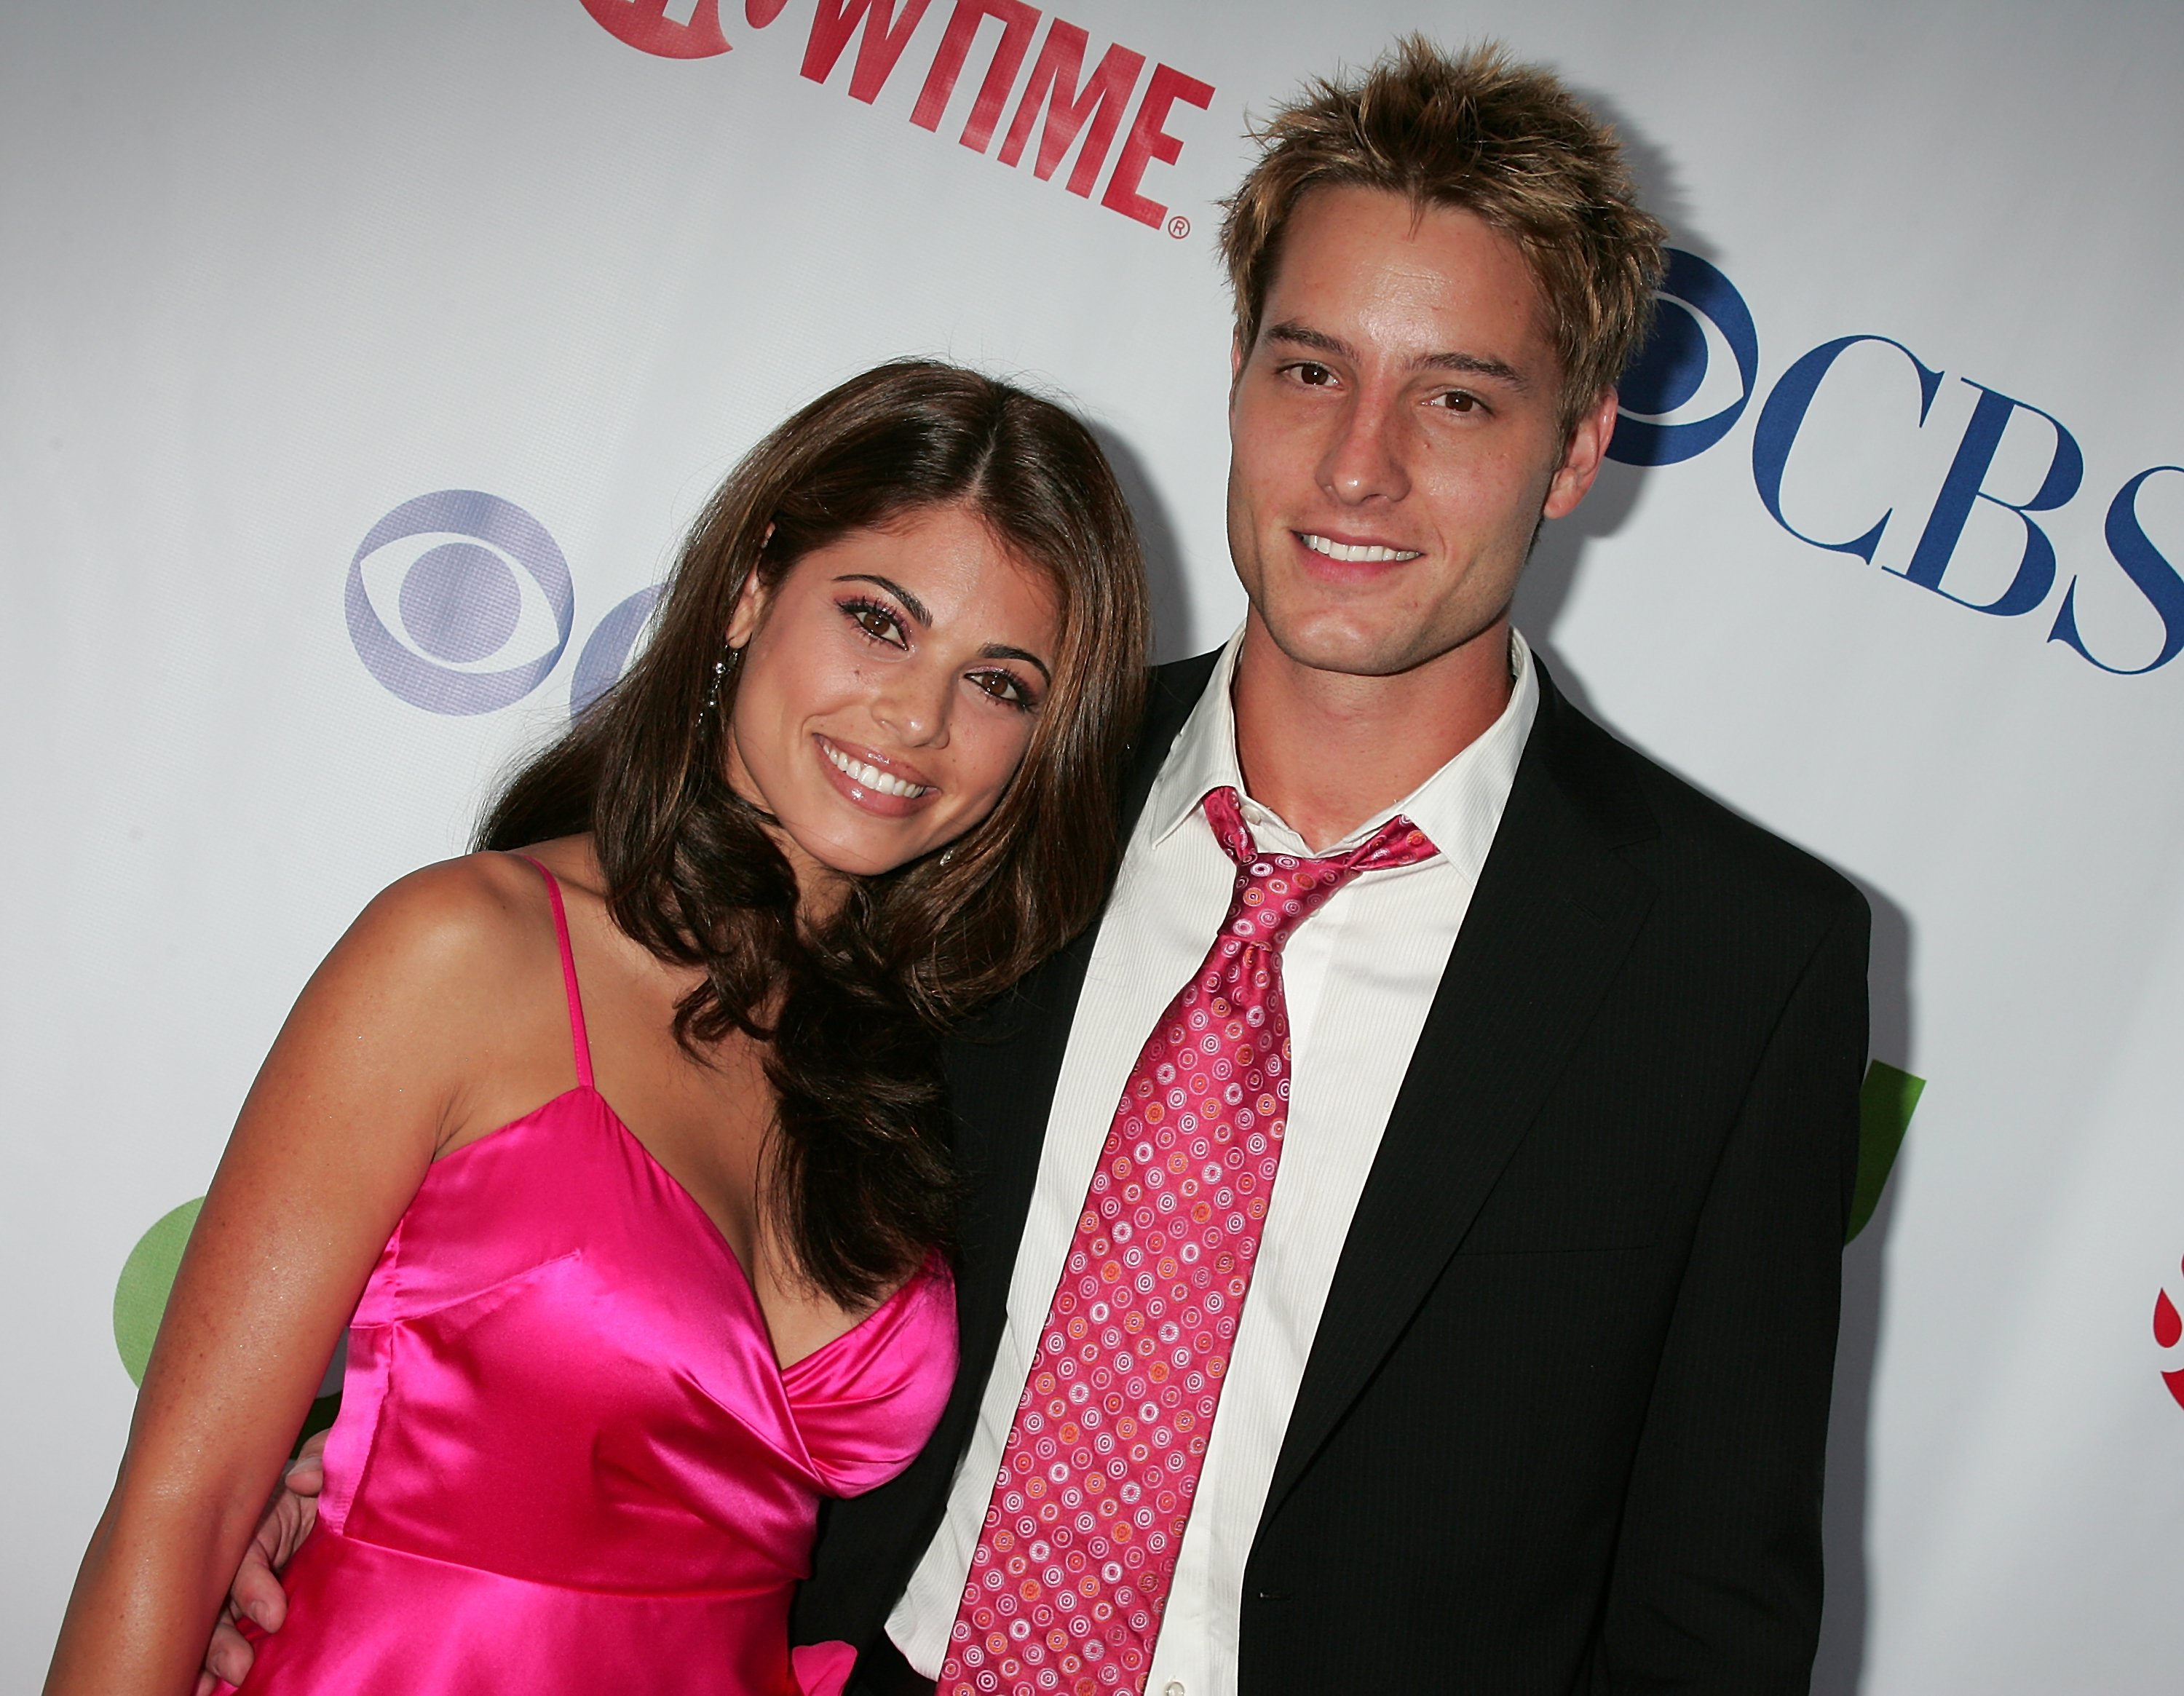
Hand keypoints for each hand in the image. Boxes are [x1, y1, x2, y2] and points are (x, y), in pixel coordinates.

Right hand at [194, 1433, 325, 1695]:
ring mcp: (245, 1587)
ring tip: (223, 1681)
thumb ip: (323, 1461)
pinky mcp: (258, 1609)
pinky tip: (206, 1689)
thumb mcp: (329, 1466)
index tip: (274, 1616)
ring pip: (217, 1623)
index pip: (244, 1557)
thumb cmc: (326, 1484)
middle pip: (217, 1599)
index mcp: (256, 1522)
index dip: (252, 1587)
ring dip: (214, 1655)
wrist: (341, 1504)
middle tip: (239, 1665)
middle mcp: (241, 1557)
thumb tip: (301, 1478)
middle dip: (221, 1637)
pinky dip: (212, 1664)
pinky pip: (231, 1636)